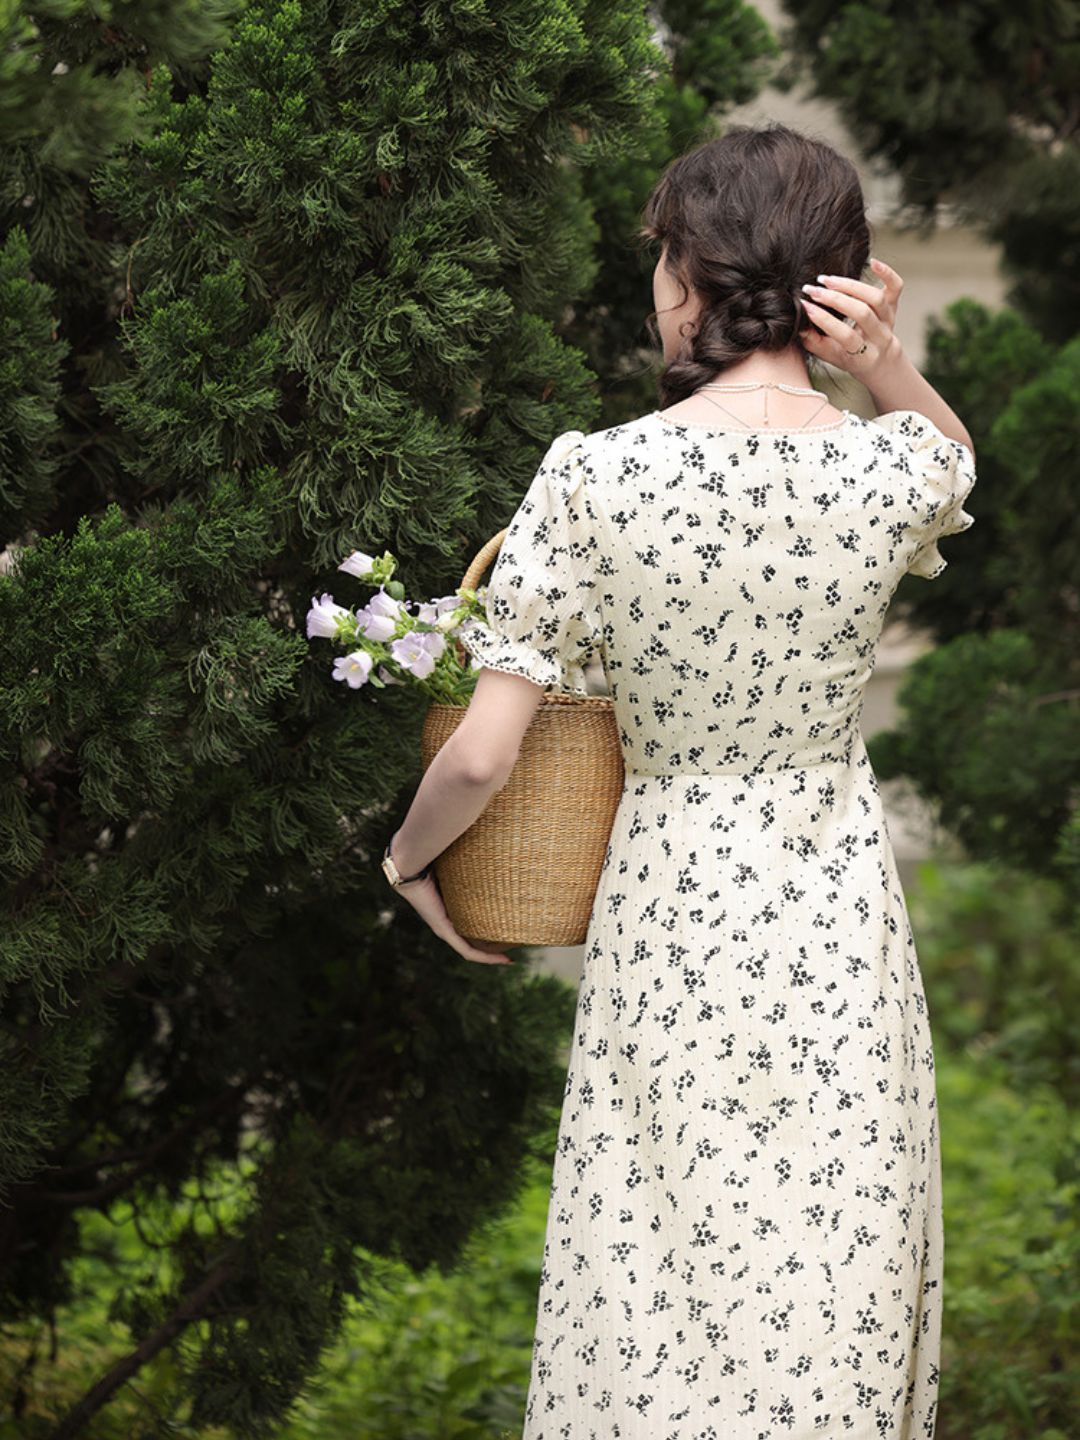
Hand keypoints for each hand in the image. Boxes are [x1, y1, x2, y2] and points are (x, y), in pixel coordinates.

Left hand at [394, 872, 513, 964]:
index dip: (487, 932)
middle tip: (512, 949)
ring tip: (508, 959)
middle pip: (471, 942)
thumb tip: (490, 853)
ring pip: (470, 950)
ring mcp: (443, 929)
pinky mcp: (444, 930)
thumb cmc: (433, 862)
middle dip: (491, 949)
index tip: (506, 932)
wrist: (412, 867)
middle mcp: (446, 923)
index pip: (470, 926)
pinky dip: (483, 956)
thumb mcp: (459, 869)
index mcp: (449, 910)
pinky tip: (499, 958)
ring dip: (489, 956)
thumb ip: (473, 867)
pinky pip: (466, 950)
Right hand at [798, 257, 903, 381]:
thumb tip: (799, 325)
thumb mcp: (832, 358)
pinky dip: (886, 273)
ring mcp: (889, 319)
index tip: (806, 307)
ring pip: (875, 298)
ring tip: (827, 280)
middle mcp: (880, 337)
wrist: (881, 360)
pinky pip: (896, 286)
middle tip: (812, 290)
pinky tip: (872, 263)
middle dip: (835, 300)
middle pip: (862, 313)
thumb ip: (815, 344)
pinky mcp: (894, 304)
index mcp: (864, 356)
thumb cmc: (851, 358)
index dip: (825, 321)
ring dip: (850, 286)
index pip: (846, 336)